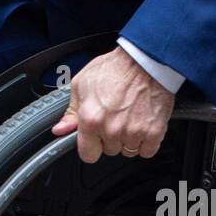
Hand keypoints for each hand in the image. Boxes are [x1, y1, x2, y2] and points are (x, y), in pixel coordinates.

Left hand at [51, 46, 174, 163]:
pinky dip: (146, 141)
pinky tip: (142, 124)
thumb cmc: (115, 68)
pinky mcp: (153, 132)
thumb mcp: (81, 84)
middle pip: (109, 150)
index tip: (94, 140)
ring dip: (128, 139)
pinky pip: (147, 151)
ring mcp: (133, 132)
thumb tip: (61, 129)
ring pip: (128, 151)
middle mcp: (111, 129)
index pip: (88, 155)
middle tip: (115, 117)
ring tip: (130, 117)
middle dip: (110, 138)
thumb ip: (71, 111)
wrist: (145, 60)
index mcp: (91, 119)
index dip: (91, 147)